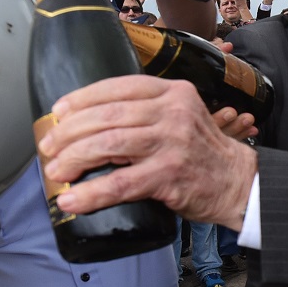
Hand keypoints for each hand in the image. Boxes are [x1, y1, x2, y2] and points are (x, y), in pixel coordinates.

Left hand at [39, 75, 257, 227]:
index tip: (58, 112)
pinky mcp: (169, 175)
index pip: (117, 87)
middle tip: (49, 148)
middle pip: (106, 116)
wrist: (239, 183)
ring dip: (73, 159)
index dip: (81, 99)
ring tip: (55, 172)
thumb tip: (91, 124)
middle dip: (68, 132)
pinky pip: (120, 184)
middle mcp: (172, 112)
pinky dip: (90, 193)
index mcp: (172, 92)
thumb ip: (146, 113)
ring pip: (108, 144)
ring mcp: (172, 142)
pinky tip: (72, 199)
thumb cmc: (202, 153)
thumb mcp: (181, 117)